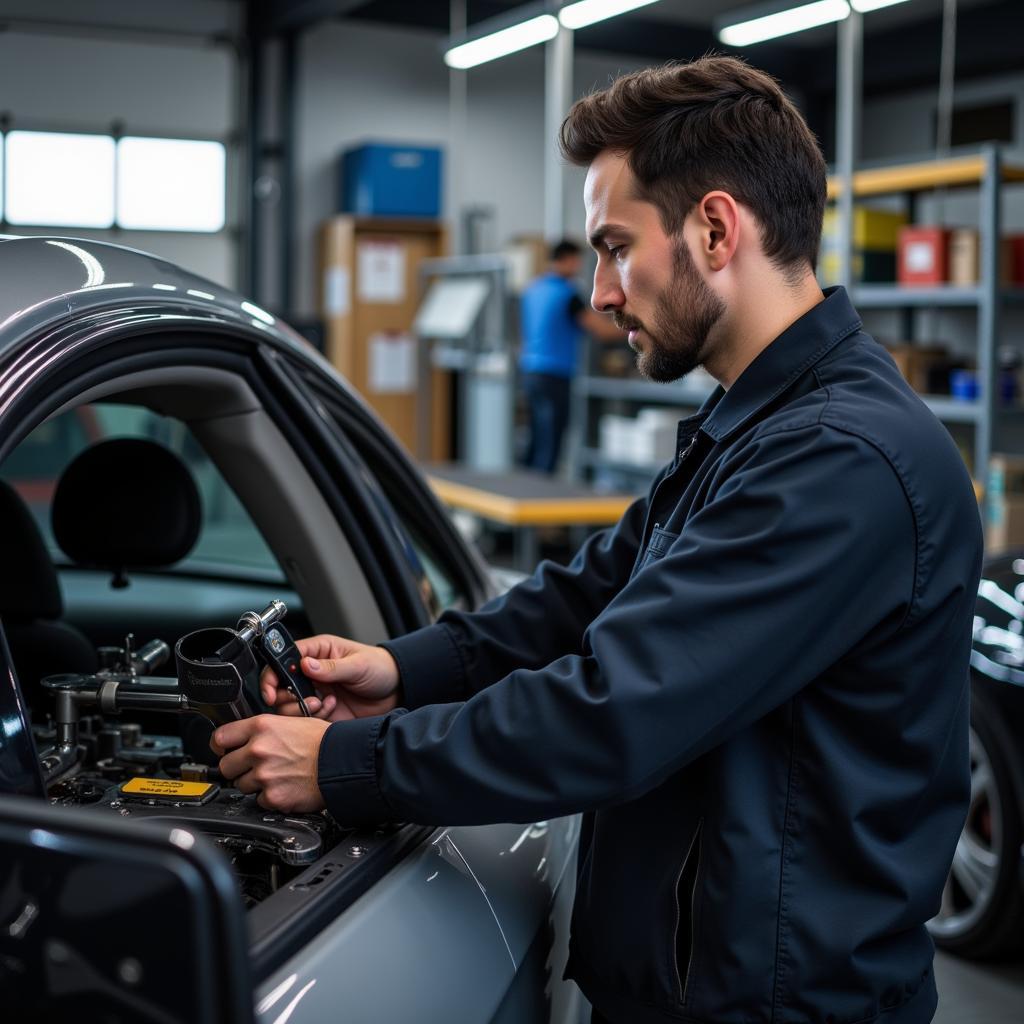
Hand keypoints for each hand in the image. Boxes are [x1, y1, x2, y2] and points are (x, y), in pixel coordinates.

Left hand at [212, 714, 329, 811]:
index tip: (223, 750)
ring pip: (241, 786)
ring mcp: (264, 775)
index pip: (220, 738)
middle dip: (237, 768)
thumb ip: (264, 730)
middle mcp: (259, 750)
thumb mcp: (292, 721)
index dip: (220, 746)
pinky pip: (259, 801)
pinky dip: (269, 797)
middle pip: (226, 766)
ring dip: (254, 784)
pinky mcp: (273, 797)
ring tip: (276, 776)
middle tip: (253, 766)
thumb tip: (246, 738)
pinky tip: (285, 786)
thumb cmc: (324, 741)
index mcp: (262, 727)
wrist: (343, 762)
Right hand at [260, 633, 400, 722]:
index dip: (273, 675)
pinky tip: (331, 709)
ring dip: (300, 708)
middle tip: (304, 700)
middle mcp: (312, 673)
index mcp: (318, 652)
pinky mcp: (321, 711)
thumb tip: (305, 664)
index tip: (272, 691)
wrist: (396, 692)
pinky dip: (314, 718)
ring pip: (288, 705)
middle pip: (279, 685)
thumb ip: (331, 667)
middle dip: (285, 697)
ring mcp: (315, 692)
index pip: (284, 659)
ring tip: (322, 704)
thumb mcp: (358, 664)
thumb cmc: (380, 667)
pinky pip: (305, 719)